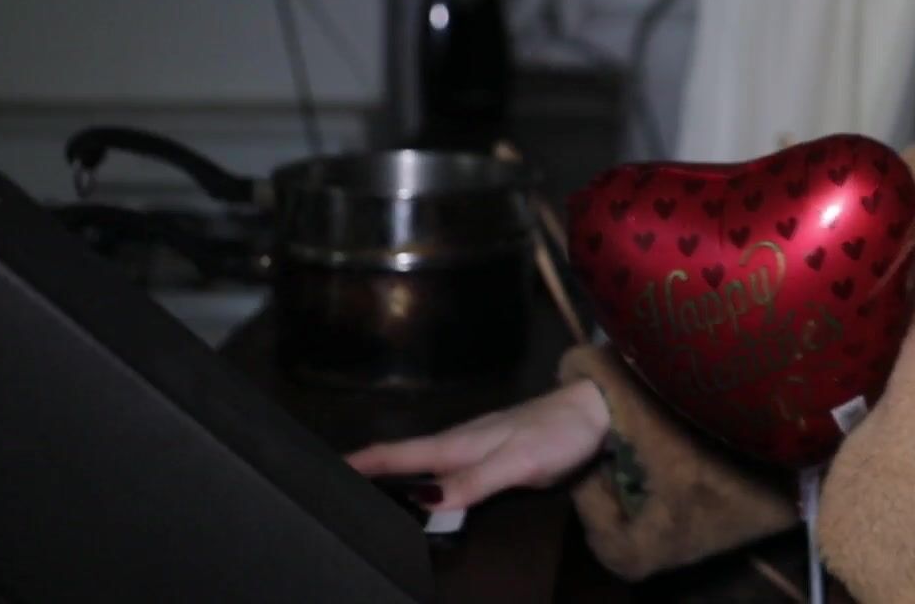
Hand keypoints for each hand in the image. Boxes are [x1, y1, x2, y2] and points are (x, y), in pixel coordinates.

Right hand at [345, 378, 611, 510]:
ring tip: (362, 496)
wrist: (597, 412)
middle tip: (331, 492)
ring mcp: (476, 446)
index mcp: (458, 444)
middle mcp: (460, 443)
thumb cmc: (557, 433)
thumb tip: (421, 501)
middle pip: (402, 459)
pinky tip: (421, 493)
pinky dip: (423, 479)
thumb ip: (472, 481)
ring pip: (423, 463)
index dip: (359, 463)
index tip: (317, 473)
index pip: (397, 454)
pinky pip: (446, 469)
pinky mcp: (493, 454)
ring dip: (392, 477)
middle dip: (365, 472)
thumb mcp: (517, 462)